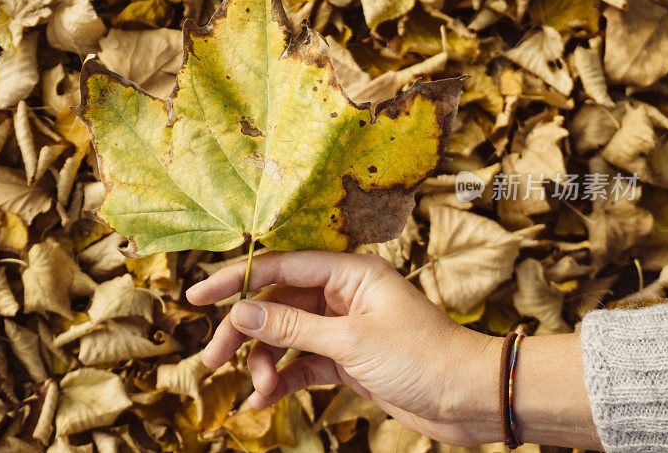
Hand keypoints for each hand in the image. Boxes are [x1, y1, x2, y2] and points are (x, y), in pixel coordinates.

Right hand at [185, 250, 497, 445]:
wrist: (469, 400)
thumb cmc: (423, 358)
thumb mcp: (350, 341)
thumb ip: (292, 325)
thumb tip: (241, 312)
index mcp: (349, 273)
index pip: (280, 268)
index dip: (236, 281)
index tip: (197, 296)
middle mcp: (343, 295)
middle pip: (278, 304)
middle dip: (246, 332)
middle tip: (214, 359)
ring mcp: (345, 328)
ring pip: (288, 336)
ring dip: (267, 361)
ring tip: (257, 388)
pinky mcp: (348, 359)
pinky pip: (305, 363)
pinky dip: (286, 379)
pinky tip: (268, 399)